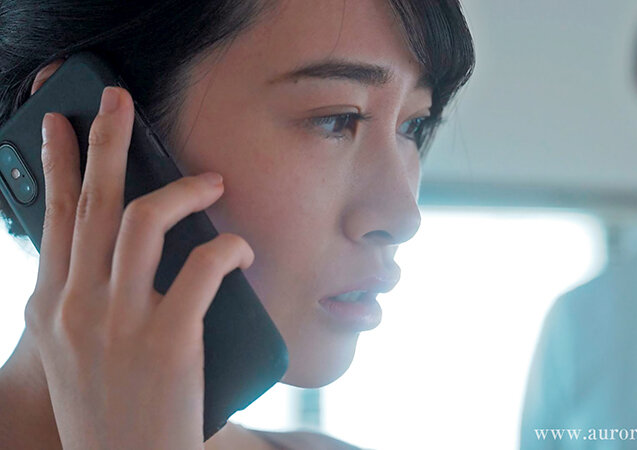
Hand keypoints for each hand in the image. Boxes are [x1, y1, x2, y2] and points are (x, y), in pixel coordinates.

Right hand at [24, 85, 253, 448]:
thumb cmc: (111, 411)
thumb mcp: (79, 353)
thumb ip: (91, 300)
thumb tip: (125, 249)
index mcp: (52, 308)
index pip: (54, 218)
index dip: (59, 164)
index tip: (62, 123)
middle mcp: (76, 307)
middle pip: (91, 202)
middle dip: (105, 141)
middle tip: (118, 100)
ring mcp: (118, 324)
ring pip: (141, 221)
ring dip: (182, 190)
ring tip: (212, 181)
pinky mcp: (167, 342)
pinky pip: (201, 267)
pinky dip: (226, 247)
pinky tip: (240, 248)